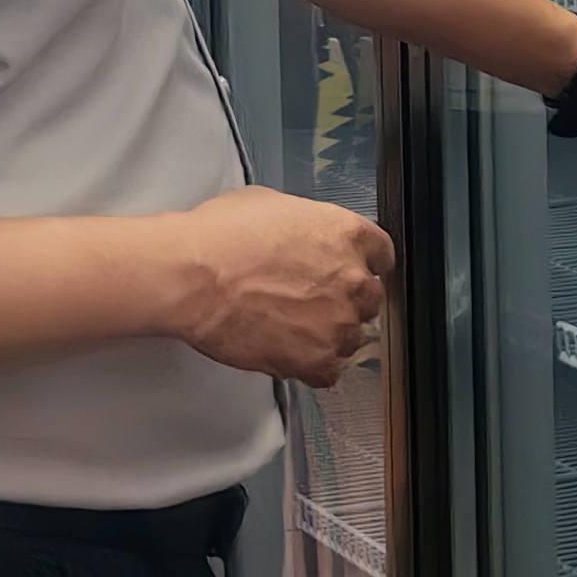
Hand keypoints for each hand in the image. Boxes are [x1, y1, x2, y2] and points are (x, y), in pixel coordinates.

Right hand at [169, 187, 391, 384]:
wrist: (194, 278)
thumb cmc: (220, 237)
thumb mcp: (272, 205)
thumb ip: (307, 226)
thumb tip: (302, 237)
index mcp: (346, 234)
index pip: (382, 254)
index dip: (362, 263)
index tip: (347, 270)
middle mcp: (353, 280)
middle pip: (369, 298)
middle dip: (343, 300)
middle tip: (308, 300)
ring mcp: (339, 324)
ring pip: (350, 337)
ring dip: (327, 333)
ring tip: (288, 327)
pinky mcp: (318, 361)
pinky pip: (329, 371)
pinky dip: (310, 365)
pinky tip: (286, 350)